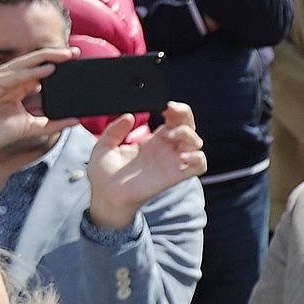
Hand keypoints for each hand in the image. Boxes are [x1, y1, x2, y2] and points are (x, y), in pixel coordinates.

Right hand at [0, 45, 73, 161]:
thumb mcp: (28, 128)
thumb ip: (51, 123)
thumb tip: (75, 119)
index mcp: (11, 87)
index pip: (36, 71)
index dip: (55, 65)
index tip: (76, 62)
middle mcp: (2, 80)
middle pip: (31, 64)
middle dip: (53, 57)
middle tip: (76, 53)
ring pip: (22, 65)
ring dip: (45, 59)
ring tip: (65, 56)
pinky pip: (11, 76)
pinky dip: (29, 72)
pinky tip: (46, 69)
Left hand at [85, 104, 206, 229]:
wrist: (106, 197)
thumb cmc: (104, 176)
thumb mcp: (103, 146)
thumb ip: (114, 130)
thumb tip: (129, 116)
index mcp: (151, 141)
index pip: (173, 120)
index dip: (175, 110)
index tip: (165, 105)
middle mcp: (165, 150)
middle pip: (188, 126)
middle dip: (185, 115)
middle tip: (171, 112)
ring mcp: (172, 162)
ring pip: (196, 142)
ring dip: (188, 134)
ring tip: (170, 135)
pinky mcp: (176, 175)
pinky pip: (200, 165)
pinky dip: (198, 157)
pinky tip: (182, 155)